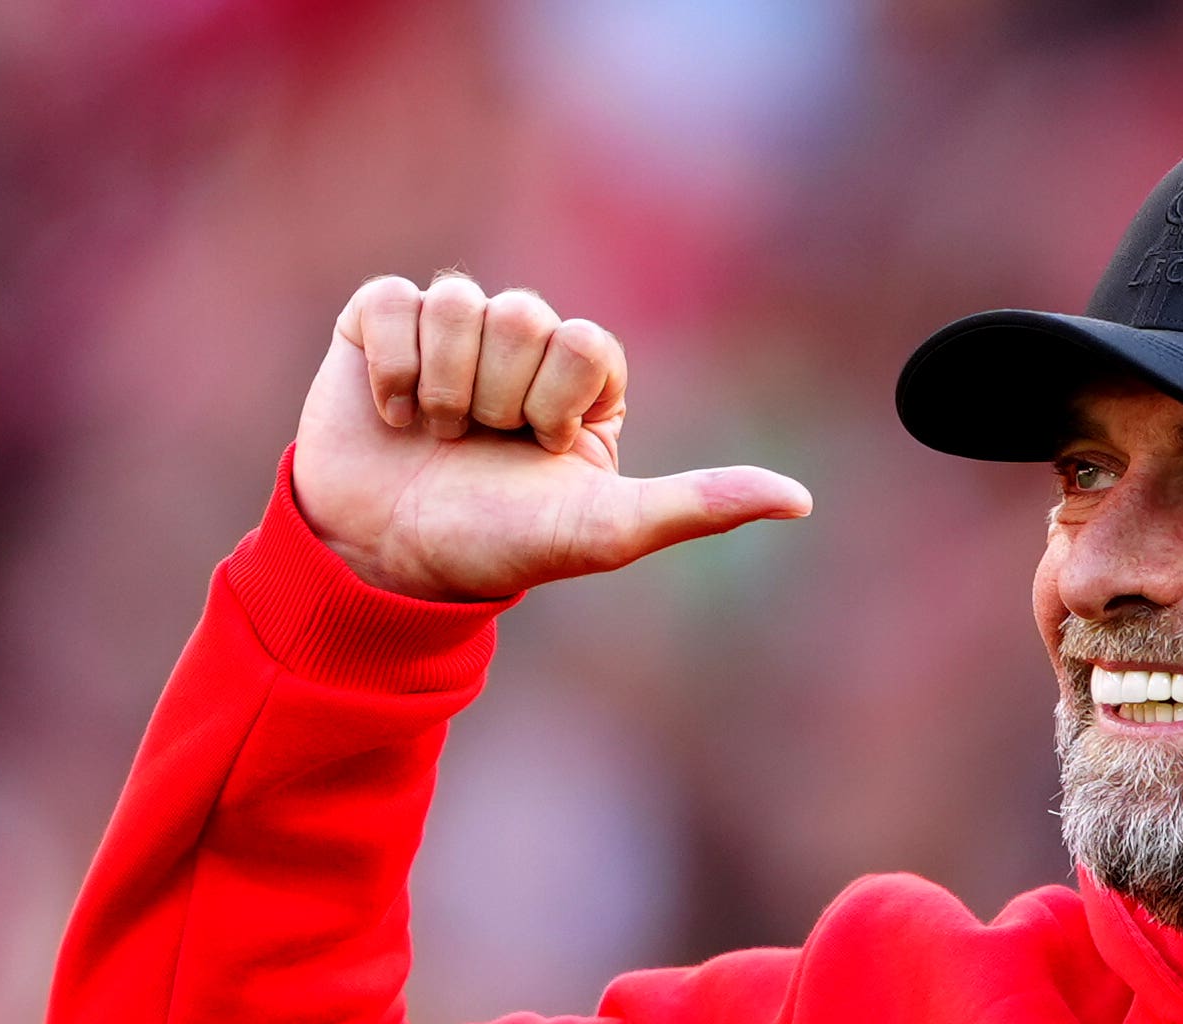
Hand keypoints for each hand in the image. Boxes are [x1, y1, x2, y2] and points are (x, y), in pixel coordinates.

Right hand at [290, 272, 810, 600]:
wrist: (390, 560)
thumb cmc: (503, 544)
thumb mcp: (608, 530)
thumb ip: (702, 504)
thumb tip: (802, 501)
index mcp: (584, 379)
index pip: (584, 340)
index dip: (557, 402)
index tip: (540, 450)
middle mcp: (522, 342)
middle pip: (524, 317)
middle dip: (500, 399)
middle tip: (483, 447)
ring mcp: (452, 326)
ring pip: (459, 304)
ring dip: (444, 388)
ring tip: (438, 435)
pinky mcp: (380, 320)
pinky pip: (392, 302)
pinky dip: (391, 368)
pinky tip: (393, 414)